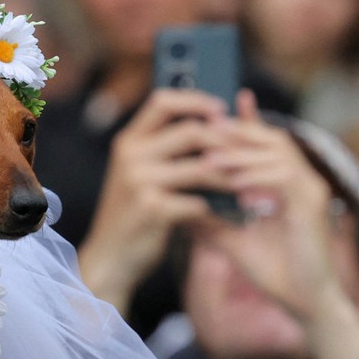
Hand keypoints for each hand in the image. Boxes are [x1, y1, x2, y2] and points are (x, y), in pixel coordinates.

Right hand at [78, 89, 226, 314]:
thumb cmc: (132, 216)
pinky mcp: (152, 210)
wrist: (109, 258)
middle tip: (248, 154)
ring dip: (230, 177)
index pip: (163, 101)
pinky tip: (230, 216)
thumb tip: (212, 127)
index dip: (196, 100)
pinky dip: (218, 210)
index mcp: (127, 142)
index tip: (221, 110)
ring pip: (201, 167)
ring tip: (247, 186)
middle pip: (190, 131)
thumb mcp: (138, 176)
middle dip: (226, 141)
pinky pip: (198, 202)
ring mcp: (139, 182)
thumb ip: (162, 152)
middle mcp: (130, 156)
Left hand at [194, 90, 337, 318]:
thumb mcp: (231, 238)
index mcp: (285, 182)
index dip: (238, 126)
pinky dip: (258, 176)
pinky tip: (233, 182)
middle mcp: (302, 179)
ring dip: (242, 154)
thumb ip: (209, 218)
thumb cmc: (273, 271)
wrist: (303, 302)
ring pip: (277, 152)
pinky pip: (285, 177)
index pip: (261, 144)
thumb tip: (177, 205)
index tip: (206, 116)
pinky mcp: (313, 204)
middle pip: (271, 138)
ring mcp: (310, 189)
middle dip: (237, 132)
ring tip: (210, 157)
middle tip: (203, 129)